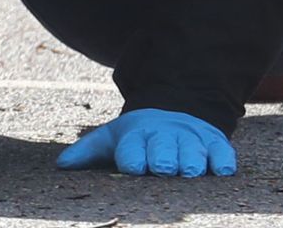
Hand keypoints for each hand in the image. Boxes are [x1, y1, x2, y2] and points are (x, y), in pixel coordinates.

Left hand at [57, 108, 236, 176]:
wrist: (174, 112)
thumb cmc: (137, 137)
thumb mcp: (110, 139)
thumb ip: (86, 152)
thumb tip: (60, 165)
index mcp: (136, 136)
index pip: (132, 149)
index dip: (132, 158)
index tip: (132, 167)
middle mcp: (164, 137)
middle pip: (163, 150)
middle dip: (162, 159)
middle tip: (162, 168)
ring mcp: (190, 140)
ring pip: (192, 152)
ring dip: (191, 161)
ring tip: (189, 171)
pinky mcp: (215, 144)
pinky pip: (222, 153)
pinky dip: (222, 161)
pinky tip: (222, 170)